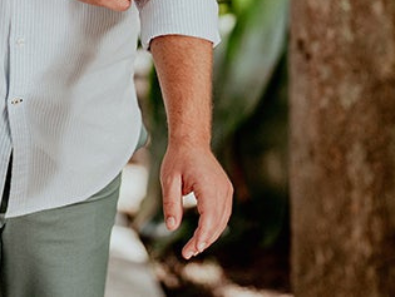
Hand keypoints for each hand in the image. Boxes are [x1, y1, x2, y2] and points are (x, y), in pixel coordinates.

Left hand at [160, 141, 232, 258]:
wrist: (191, 141)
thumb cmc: (178, 159)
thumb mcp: (169, 180)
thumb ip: (171, 203)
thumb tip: (172, 227)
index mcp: (208, 184)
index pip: (209, 216)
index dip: (202, 236)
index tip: (192, 249)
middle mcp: (221, 188)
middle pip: (217, 221)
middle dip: (204, 240)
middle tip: (188, 253)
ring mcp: (226, 189)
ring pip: (222, 220)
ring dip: (210, 235)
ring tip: (194, 248)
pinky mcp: (226, 190)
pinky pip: (223, 213)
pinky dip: (214, 226)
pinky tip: (203, 235)